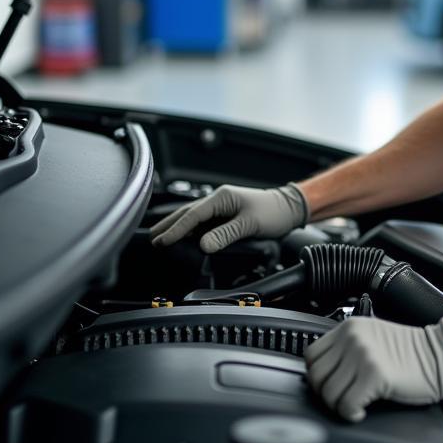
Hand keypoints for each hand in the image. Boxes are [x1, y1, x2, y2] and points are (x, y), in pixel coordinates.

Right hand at [149, 183, 308, 252]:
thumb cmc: (273, 212)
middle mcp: (218, 200)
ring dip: (177, 227)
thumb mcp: (249, 224)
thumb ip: (226, 235)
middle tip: (152, 239)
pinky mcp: (225, 215)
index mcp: (222, 197)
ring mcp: (221, 208)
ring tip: (161, 238)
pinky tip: (183, 238)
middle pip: (187, 213)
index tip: (162, 241)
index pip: (192, 215)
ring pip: (193, 218)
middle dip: (169, 226)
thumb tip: (203, 245)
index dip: (176, 229)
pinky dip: (190, 230)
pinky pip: (203, 223)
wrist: (289, 208)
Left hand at [304, 316, 442, 421]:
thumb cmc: (410, 352)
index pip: (312, 355)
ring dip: (339, 406)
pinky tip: (361, 411)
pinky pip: (346, 405)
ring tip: (353, 404)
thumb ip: (346, 349)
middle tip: (341, 399)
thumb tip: (322, 374)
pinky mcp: (374, 375)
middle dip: (326, 394)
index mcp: (349, 327)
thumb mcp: (371, 339)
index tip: (329, 384)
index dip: (317, 375)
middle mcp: (353, 338)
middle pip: (316, 375)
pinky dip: (351, 414)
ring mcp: (363, 355)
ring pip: (329, 393)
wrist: (439, 355)